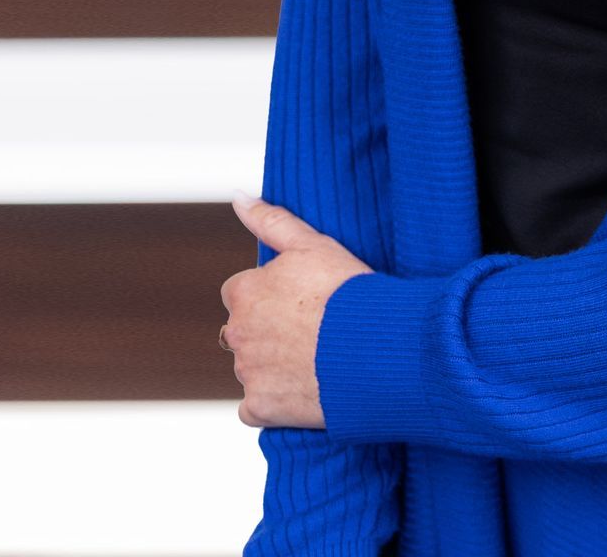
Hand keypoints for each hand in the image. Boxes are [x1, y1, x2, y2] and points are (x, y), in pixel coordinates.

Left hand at [220, 193, 374, 428]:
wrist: (370, 347)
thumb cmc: (346, 290)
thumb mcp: (311, 243)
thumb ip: (270, 220)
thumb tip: (238, 197)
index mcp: (243, 292)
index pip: (239, 291)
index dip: (270, 294)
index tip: (299, 298)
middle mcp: (236, 333)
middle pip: (242, 331)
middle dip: (266, 330)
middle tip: (309, 328)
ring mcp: (247, 373)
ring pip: (251, 368)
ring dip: (272, 364)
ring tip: (314, 357)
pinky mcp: (260, 408)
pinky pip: (256, 407)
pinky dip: (273, 401)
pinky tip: (304, 387)